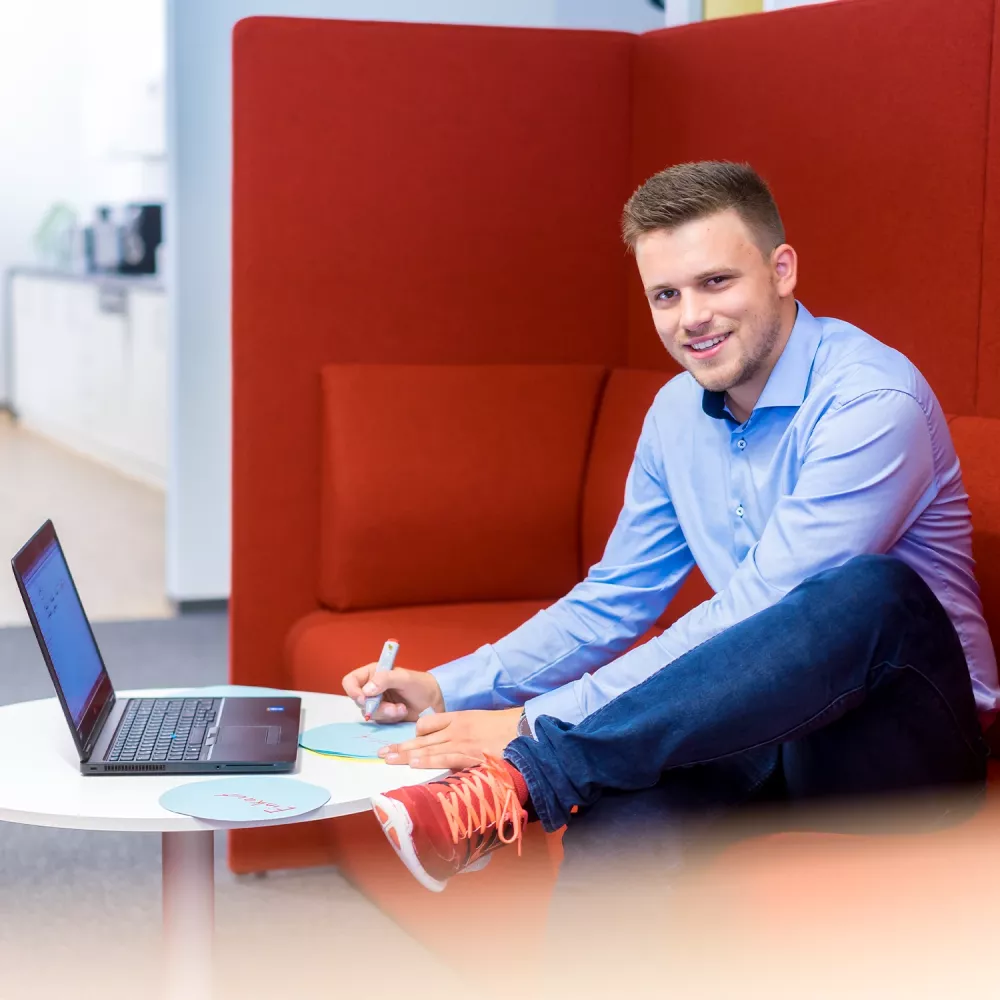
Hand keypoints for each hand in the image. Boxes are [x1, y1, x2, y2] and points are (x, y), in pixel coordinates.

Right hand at [342, 664, 444, 722]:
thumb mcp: (404, 678)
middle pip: (358, 701)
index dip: (353, 691)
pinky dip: (390, 718)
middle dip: (375, 706)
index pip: (350, 681)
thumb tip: (366, 690)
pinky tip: (402, 712)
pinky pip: (378, 721)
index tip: (364, 699)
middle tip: (392, 708)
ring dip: (385, 713)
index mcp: (373, 673)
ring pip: (368, 713)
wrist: (434, 701)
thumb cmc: (420, 684)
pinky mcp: (383, 715)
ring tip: (401, 709)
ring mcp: (377, 703)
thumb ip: (385, 679)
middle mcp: (372, 688)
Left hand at [379, 707, 522, 768]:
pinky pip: (445, 758)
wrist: (526, 730)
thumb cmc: (506, 728)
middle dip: (400, 746)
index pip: (428, 723)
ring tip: (388, 759)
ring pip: (428, 748)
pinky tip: (414, 765)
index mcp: (459, 717)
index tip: (405, 742)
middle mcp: (456, 728)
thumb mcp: (481, 721)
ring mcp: (462, 742)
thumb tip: (449, 742)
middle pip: (422, 737)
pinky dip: (429, 761)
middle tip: (381, 752)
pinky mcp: (471, 755)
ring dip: (406, 755)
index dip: (415, 734)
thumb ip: (463, 729)